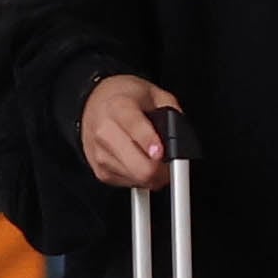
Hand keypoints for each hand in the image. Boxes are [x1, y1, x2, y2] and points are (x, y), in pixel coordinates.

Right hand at [81, 74, 183, 190]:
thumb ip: (171, 110)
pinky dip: (141, 178)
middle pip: (140, 167)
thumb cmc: (124, 97)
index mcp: (119, 107)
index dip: (151, 144)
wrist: (95, 103)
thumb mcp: (154, 93)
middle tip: (172, 163)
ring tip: (156, 159)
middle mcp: (105, 132)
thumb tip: (182, 134)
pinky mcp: (100, 172)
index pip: (135, 129)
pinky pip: (130, 184)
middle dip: (163, 170)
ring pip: (138, 180)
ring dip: (154, 175)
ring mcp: (101, 154)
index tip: (161, 152)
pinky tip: (141, 162)